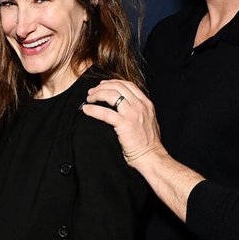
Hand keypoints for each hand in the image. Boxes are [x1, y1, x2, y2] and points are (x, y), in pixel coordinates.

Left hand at [83, 77, 203, 219]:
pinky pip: (105, 112)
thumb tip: (124, 107)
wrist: (152, 157)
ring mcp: (133, 114)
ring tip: (89, 99)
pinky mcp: (125, 124)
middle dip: (102, 87)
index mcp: (146, 104)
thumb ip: (139, 112)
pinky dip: (93, 109)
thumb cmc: (148, 145)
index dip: (113, 82)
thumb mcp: (148, 122)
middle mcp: (140, 106)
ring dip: (97, 94)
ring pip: (111, 95)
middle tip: (92, 92)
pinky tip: (86, 110)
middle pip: (118, 87)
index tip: (103, 85)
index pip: (128, 85)